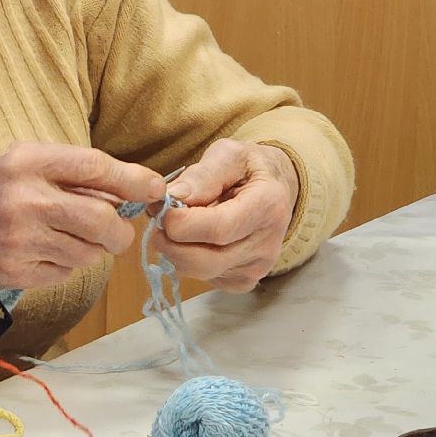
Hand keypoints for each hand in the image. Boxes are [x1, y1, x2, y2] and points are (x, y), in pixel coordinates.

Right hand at [0, 142, 160, 289]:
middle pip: (102, 220)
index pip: (94, 167)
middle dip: (119, 230)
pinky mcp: (15, 270)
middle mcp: (24, 199)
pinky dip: (65, 264)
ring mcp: (18, 238)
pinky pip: (66, 272)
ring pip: (89, 253)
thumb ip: (80, 171)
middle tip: (115, 231)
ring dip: (91, 248)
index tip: (155, 189)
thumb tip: (144, 189)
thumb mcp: (33, 161)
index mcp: (29, 161)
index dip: (133, 180)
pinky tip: (45, 250)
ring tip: (66, 236)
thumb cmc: (3, 186)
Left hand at [157, 139, 298, 291]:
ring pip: (198, 273)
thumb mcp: (230, 155)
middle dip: (170, 240)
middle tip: (158, 217)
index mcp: (268, 207)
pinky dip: (187, 260)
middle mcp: (266, 244)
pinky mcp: (244, 281)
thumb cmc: (249, 169)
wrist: (277, 191)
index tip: (161, 207)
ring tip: (175, 223)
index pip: (218, 229)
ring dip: (175, 250)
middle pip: (204, 261)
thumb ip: (203, 175)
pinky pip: (203, 278)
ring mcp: (256, 268)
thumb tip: (174, 196)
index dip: (181, 223)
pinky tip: (193, 238)